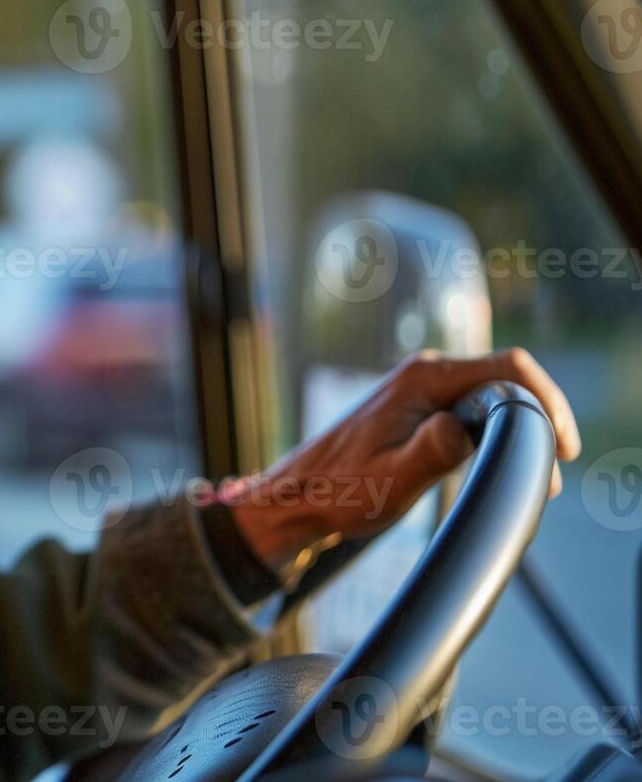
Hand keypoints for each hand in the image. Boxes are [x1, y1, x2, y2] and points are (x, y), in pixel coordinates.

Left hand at [224, 348, 580, 569]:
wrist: (301, 496)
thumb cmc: (341, 491)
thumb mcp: (391, 480)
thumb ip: (432, 451)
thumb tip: (463, 428)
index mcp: (423, 378)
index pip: (508, 368)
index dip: (548, 400)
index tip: (563, 446)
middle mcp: (426, 374)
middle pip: (508, 382)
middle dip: (539, 422)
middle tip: (549, 478)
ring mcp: (424, 391)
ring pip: (494, 399)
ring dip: (521, 434)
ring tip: (534, 482)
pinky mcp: (422, 410)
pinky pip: (476, 413)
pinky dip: (499, 437)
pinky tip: (504, 470)